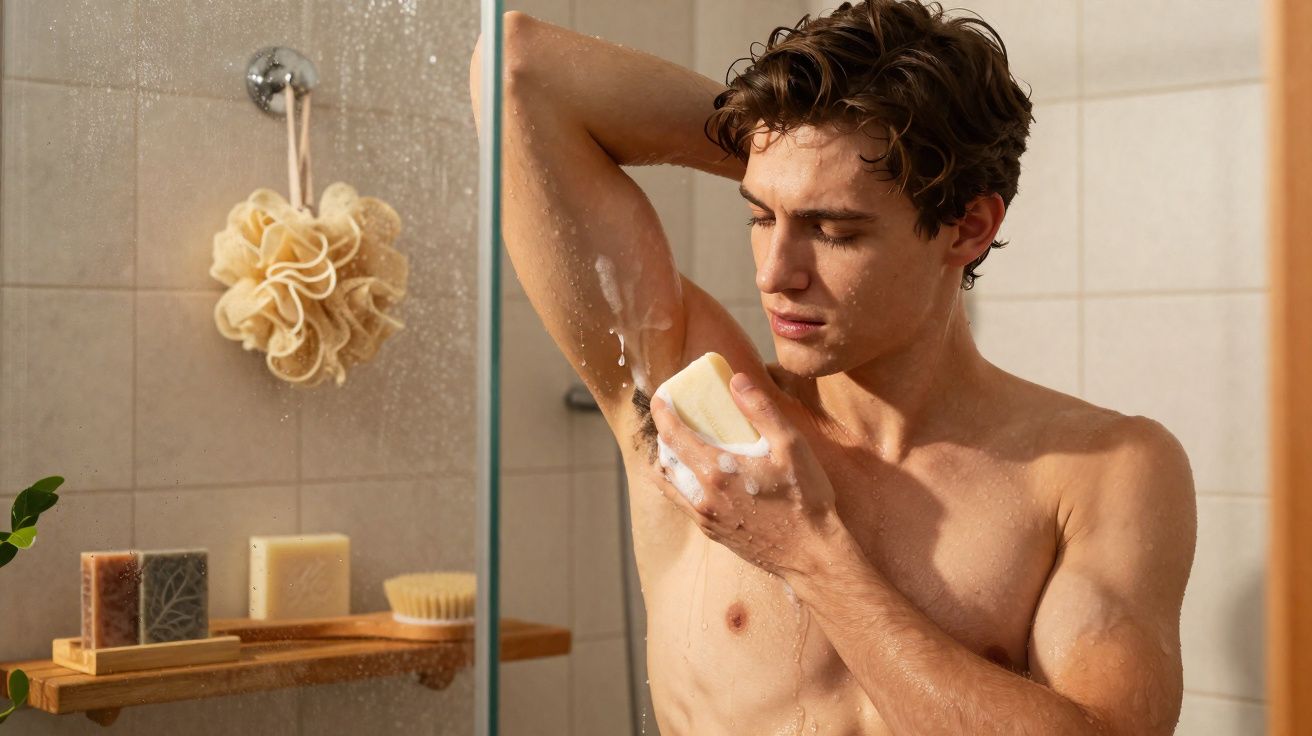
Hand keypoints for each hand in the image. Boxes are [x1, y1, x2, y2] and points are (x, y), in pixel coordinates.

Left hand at [650, 372, 845, 578]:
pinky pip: (684, 503)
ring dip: (668, 461)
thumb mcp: (790, 446)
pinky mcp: (713, 533)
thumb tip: (736, 380)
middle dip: (664, 434)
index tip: (661, 397)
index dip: (662, 412)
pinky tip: (697, 476)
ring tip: (680, 444)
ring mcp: (705, 518)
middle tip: (673, 416)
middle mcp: (702, 497)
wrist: (811, 555)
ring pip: (669, 485)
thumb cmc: (805, 498)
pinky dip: (680, 484)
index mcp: (716, 472)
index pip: (673, 435)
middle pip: (666, 459)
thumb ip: (760, 410)